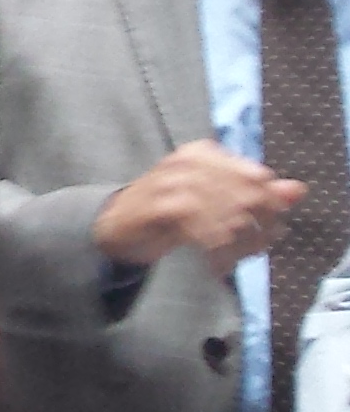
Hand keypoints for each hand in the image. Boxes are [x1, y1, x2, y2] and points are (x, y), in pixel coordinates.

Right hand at [95, 140, 307, 272]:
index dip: (270, 205)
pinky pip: (206, 228)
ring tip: (237, 254)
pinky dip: (219, 247)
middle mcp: (188, 162)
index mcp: (202, 153)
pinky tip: (219, 259)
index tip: (272, 229)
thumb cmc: (167, 213)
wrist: (113, 226)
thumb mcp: (213, 198)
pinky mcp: (161, 207)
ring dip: (240, 240)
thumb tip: (298, 190)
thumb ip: (255, 192)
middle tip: (258, 245)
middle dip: (259, 225)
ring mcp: (173, 182)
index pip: (257, 176)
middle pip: (247, 194)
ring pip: (230, 213)